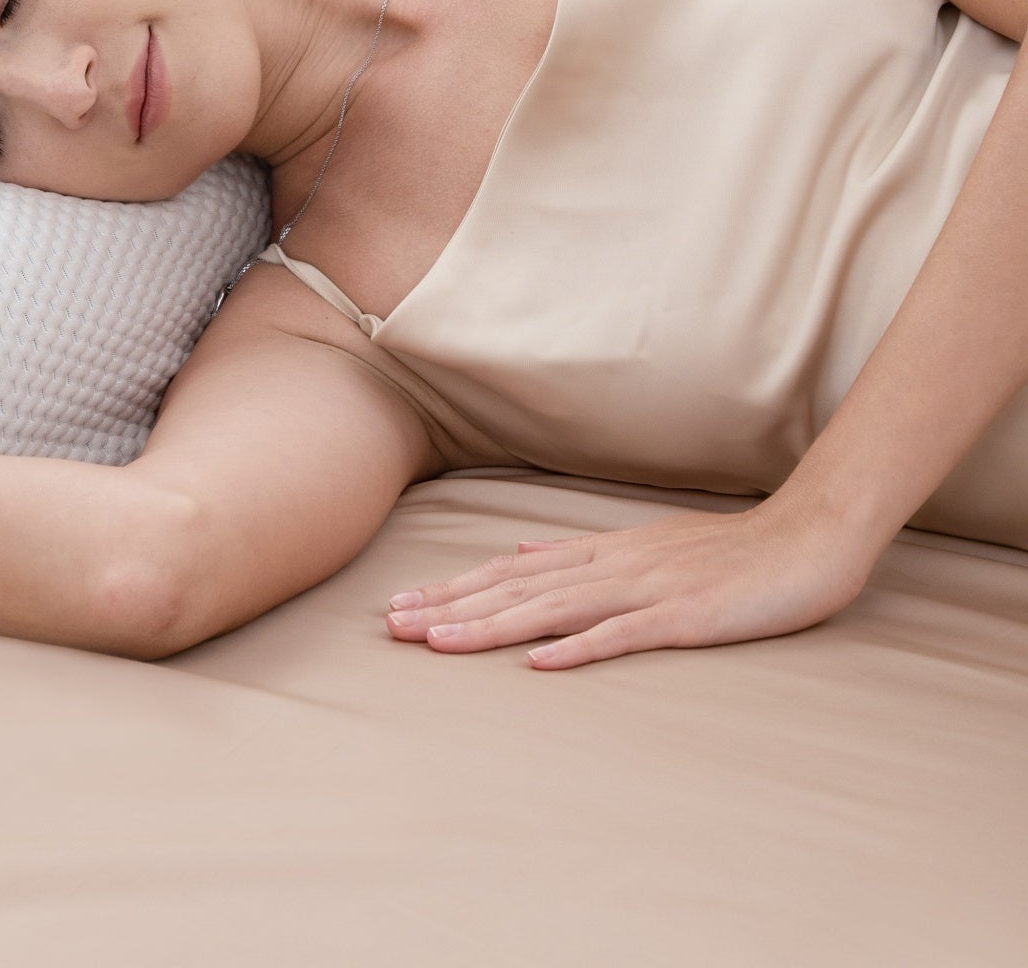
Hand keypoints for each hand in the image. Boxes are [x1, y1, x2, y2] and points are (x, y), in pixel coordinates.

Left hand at [383, 494, 876, 668]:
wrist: (808, 538)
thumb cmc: (728, 551)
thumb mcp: (642, 545)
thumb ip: (580, 553)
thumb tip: (521, 547)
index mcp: (601, 552)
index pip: (510, 570)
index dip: (453, 588)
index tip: (401, 604)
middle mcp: (612, 565)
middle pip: (516, 588)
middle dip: (451, 608)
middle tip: (392, 626)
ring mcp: (648, 589)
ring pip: (553, 608)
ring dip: (491, 627)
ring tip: (439, 643)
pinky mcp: (687, 617)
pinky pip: (626, 634)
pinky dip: (580, 648)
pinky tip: (541, 663)